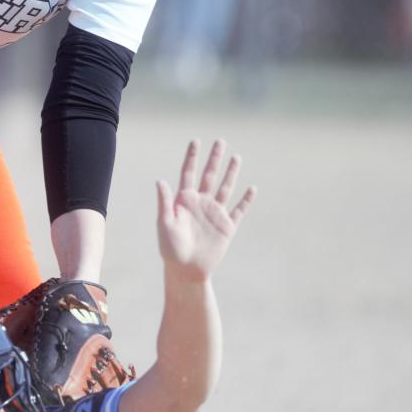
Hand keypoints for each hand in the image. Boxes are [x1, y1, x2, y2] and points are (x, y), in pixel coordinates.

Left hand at [155, 139, 255, 282]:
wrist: (186, 270)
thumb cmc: (171, 248)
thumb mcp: (165, 224)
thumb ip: (164, 202)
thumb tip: (160, 180)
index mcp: (184, 200)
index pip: (188, 173)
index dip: (192, 157)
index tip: (196, 141)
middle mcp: (201, 203)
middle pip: (209, 176)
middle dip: (214, 159)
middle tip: (220, 141)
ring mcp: (214, 213)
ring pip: (225, 188)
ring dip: (231, 173)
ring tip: (236, 157)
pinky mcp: (226, 226)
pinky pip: (238, 210)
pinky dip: (246, 200)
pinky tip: (252, 188)